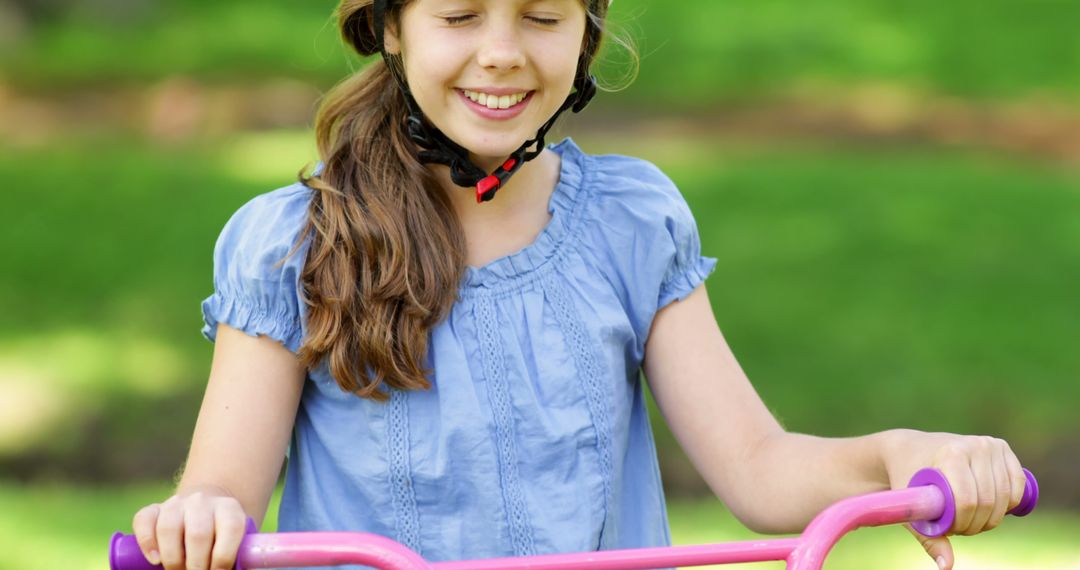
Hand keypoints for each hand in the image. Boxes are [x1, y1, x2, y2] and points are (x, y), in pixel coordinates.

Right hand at [131, 486, 248, 569]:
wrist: (204, 510)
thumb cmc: (222, 537)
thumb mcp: (236, 542)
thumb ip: (234, 558)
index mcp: (229, 508)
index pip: (231, 529)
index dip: (224, 559)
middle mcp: (202, 501)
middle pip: (198, 534)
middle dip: (197, 566)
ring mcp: (176, 503)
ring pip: (169, 528)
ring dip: (172, 559)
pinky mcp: (153, 509)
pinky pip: (144, 521)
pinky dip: (147, 542)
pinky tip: (155, 560)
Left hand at [880, 429, 1025, 569]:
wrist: (908, 449)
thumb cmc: (906, 479)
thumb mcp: (912, 507)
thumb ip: (929, 537)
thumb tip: (946, 566)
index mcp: (951, 454)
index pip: (967, 502)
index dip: (961, 525)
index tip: (948, 528)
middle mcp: (974, 446)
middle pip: (988, 502)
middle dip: (975, 523)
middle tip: (959, 526)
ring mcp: (990, 445)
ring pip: (1005, 497)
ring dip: (991, 516)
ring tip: (969, 516)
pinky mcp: (1001, 448)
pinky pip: (1017, 486)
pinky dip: (1007, 504)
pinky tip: (989, 506)